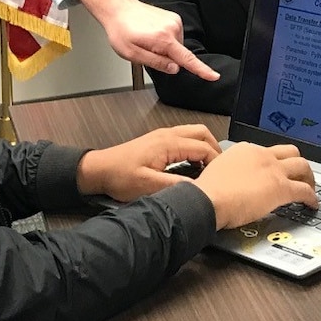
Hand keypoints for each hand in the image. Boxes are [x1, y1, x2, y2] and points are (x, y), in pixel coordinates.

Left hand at [77, 124, 222, 202]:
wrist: (99, 170)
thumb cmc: (120, 177)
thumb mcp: (149, 186)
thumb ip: (176, 185)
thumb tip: (199, 188)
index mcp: (168, 143)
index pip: (203, 147)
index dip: (216, 162)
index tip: (221, 177)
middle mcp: (167, 134)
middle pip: (202, 132)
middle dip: (215, 149)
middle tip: (220, 168)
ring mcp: (162, 135)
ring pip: (193, 132)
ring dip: (205, 146)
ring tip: (210, 167)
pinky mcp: (158, 140)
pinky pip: (184, 137)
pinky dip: (195, 147)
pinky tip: (193, 164)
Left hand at [78, 0, 219, 80]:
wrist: (119, 8)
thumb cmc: (121, 30)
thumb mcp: (132, 54)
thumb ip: (156, 63)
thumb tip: (175, 69)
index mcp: (163, 39)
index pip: (187, 59)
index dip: (201, 70)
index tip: (214, 76)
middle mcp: (172, 28)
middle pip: (178, 54)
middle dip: (165, 58)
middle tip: (146, 50)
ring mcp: (174, 21)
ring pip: (176, 46)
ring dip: (164, 48)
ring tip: (146, 39)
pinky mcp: (173, 18)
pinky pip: (174, 37)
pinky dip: (165, 39)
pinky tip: (151, 34)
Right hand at [196, 142, 316, 228]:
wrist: (208, 199)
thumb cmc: (208, 191)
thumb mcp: (218, 172)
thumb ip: (232, 173)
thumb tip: (235, 182)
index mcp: (245, 150)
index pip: (268, 151)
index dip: (275, 162)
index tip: (276, 170)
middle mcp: (262, 155)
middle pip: (290, 152)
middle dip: (298, 163)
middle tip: (300, 175)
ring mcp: (273, 170)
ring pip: (302, 166)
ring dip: (309, 177)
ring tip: (311, 187)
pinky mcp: (281, 188)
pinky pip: (304, 190)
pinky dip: (312, 197)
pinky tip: (312, 204)